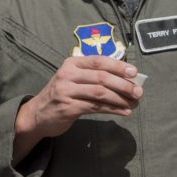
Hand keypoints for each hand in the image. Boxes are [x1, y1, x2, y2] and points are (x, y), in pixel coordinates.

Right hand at [14, 54, 143, 145]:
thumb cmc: (62, 95)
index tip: (134, 72)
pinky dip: (112, 109)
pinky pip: (95, 107)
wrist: (37, 115)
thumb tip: (126, 78)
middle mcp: (67, 75)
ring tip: (134, 103)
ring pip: (100, 93)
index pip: (98, 61)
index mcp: (71, 64)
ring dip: (121, 98)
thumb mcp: (73, 79)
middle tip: (138, 92)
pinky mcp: (68, 107)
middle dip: (123, 84)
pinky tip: (124, 111)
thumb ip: (93, 76)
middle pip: (102, 77)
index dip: (118, 66)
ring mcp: (66, 91)